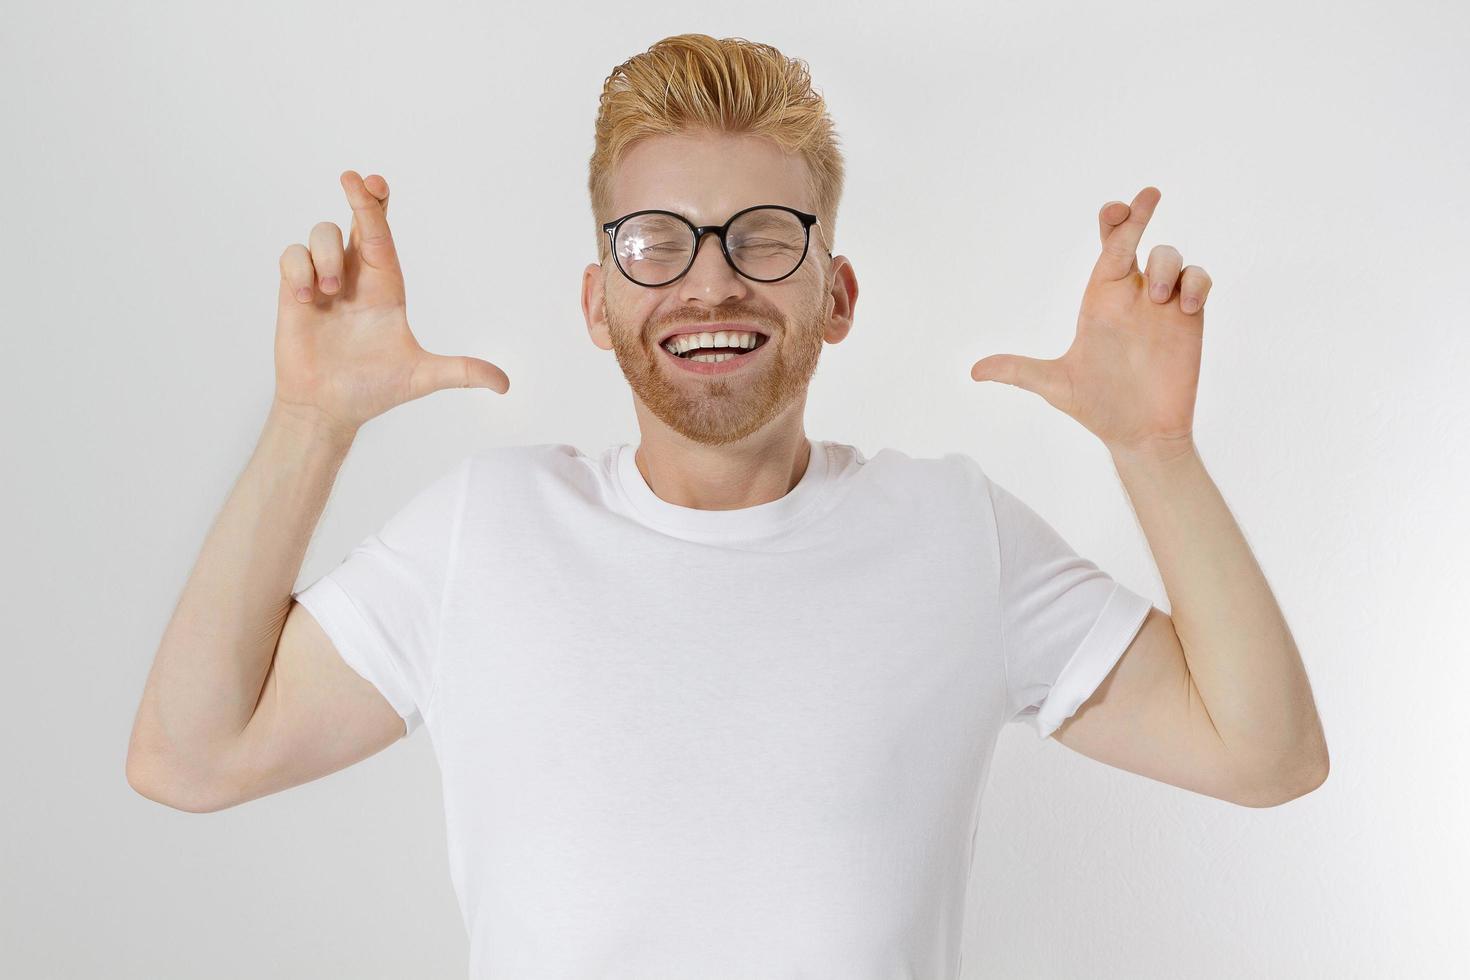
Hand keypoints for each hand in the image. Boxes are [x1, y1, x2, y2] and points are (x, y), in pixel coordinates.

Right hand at [272, 170, 509, 439]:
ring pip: (322, 233)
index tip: (377, 182)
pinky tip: (307, 298)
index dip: (379, 207)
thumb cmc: (373, 390)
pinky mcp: (294, 292)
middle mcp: (356, 277)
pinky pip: (291, 256)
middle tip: (353, 179)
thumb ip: (461, 372)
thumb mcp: (421, 378)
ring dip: (327, 254)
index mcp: (386, 287)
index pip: (384, 237)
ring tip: (329, 291)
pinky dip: (299, 268)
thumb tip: (505, 384)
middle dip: (358, 197)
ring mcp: (323, 282)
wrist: (327, 409)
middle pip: (356, 221)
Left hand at [969, 186, 1212, 460]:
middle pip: (1137, 241)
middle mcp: (1132, 295)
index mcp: (1101, 301)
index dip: (1113, 224)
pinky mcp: (1189, 319)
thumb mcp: (1055, 384)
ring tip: (1160, 297)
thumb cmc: (1098, 406)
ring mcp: (1163, 305)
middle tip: (1147, 196)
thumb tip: (973, 372)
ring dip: (1167, 266)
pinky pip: (1198, 282)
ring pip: (1171, 257)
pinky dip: (1195, 284)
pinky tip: (1184, 307)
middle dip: (1139, 215)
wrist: (1139, 433)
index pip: (1107, 251)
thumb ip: (1017, 371)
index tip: (1114, 209)